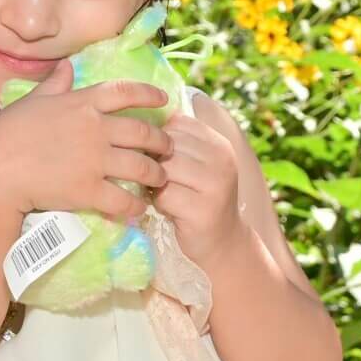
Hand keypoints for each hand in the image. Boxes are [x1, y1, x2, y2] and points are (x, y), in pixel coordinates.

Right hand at [0, 59, 172, 221]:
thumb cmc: (8, 131)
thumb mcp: (33, 100)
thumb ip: (55, 84)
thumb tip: (66, 67)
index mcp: (82, 103)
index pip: (125, 93)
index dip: (149, 95)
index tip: (165, 101)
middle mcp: (96, 129)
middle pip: (143, 133)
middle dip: (162, 142)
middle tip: (169, 149)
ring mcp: (95, 161)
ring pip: (141, 167)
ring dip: (156, 174)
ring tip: (161, 178)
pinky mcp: (89, 191)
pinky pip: (124, 200)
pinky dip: (136, 206)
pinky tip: (139, 209)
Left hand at [154, 113, 246, 266]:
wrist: (222, 241)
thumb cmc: (198, 197)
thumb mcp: (196, 165)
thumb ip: (177, 143)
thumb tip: (138, 119)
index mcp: (219, 143)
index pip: (177, 123)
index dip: (160, 139)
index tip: (161, 157)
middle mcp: (222, 160)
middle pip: (167, 145)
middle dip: (155, 162)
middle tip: (160, 179)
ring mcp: (216, 185)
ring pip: (164, 168)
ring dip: (155, 182)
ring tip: (163, 192)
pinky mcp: (203, 210)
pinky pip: (164, 195)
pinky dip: (159, 203)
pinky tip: (167, 208)